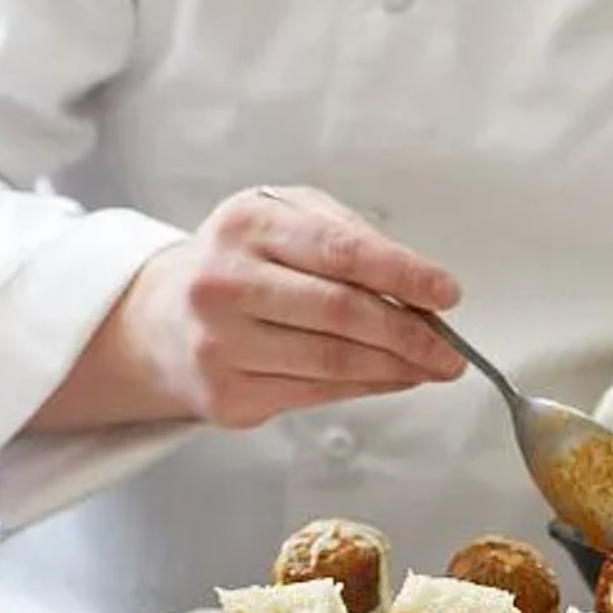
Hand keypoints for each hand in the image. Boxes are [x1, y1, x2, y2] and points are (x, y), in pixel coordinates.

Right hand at [36, 184, 466, 431]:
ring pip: (332, 363)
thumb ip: (349, 236)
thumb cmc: (242, 259)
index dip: (403, 274)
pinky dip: (366, 387)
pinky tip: (392, 378)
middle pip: (339, 313)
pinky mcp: (226, 396)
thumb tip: (419, 288)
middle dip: (409, 333)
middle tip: (451, 348)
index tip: (446, 292)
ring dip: (396, 368)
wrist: (161, 317)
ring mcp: (220, 345)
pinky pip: (315, 394)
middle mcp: (224, 284)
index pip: (340, 251)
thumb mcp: (286, 216)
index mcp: (245, 224)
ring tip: (433, 365)